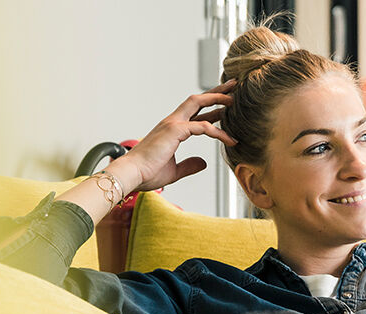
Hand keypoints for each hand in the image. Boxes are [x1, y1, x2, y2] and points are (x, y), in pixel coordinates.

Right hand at [115, 79, 237, 192]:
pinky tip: (229, 139)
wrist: (131, 175)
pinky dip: (217, 132)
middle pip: (197, 99)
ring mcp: (172, 124)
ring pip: (198, 103)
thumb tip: (204, 163)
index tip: (226, 104)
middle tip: (233, 86)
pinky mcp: (174, 131)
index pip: (194, 112)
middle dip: (216, 92)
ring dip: (217, 100)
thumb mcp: (174, 170)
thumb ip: (189, 165)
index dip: (211, 106)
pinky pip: (202, 127)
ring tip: (234, 100)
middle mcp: (172, 122)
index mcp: (171, 129)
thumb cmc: (147, 173)